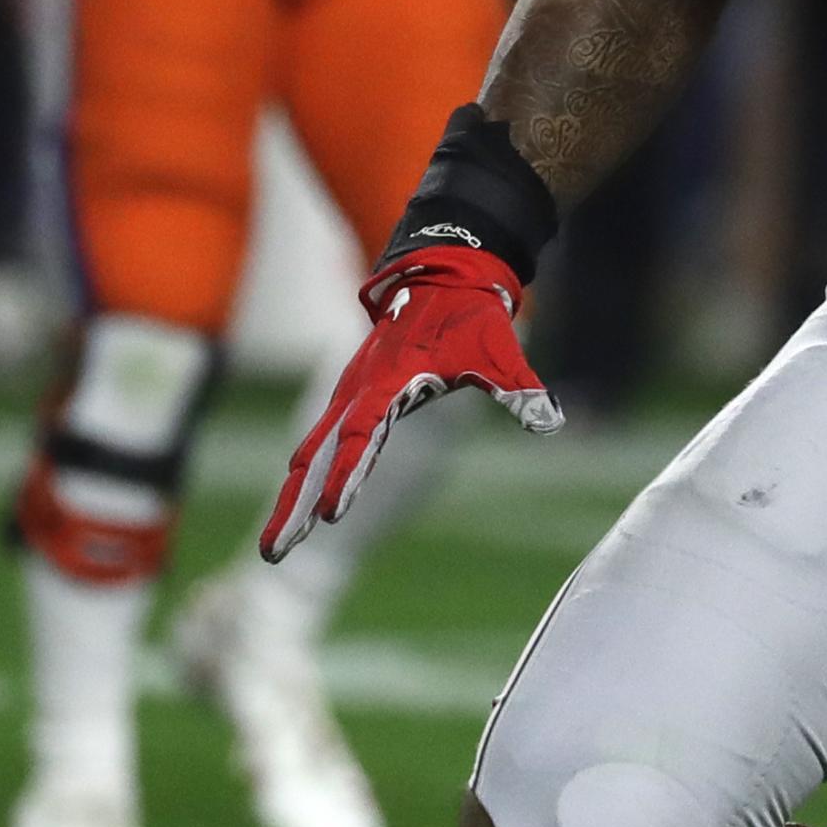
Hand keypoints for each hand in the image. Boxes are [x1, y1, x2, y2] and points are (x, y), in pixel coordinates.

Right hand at [260, 243, 561, 561]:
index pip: (361, 436)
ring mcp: (350, 393)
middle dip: (293, 504)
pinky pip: (320, 441)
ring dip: (293, 497)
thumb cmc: (471, 317)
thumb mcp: (500, 354)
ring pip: (311, 452)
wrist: (445, 274)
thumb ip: (520, 390)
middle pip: (317, 455)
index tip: (331, 515)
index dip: (347, 475)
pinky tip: (296, 504)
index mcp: (390, 380)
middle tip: (275, 552)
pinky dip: (304, 474)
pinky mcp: (352, 395)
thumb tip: (550, 423)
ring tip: (277, 546)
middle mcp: (359, 389)